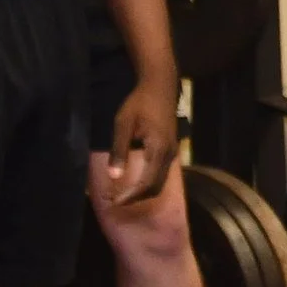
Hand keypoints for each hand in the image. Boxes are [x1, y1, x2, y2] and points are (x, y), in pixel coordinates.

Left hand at [102, 75, 179, 204]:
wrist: (160, 84)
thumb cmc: (139, 102)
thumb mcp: (123, 123)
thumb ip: (119, 151)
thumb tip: (114, 177)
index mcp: (158, 149)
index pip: (146, 183)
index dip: (130, 196)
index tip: (113, 202)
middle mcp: (169, 154)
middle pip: (155, 187)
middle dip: (135, 198)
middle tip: (114, 200)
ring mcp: (172, 152)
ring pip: (159, 182)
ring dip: (141, 192)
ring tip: (121, 193)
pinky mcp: (170, 149)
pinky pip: (161, 173)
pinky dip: (147, 183)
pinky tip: (133, 180)